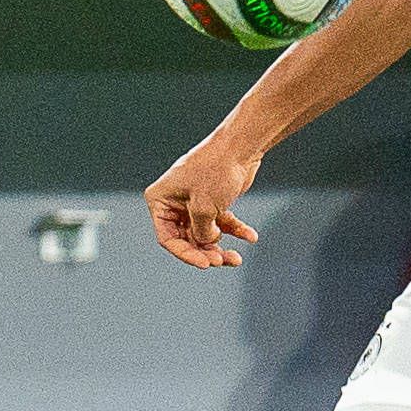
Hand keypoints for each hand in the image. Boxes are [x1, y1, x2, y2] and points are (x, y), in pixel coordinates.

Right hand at [145, 130, 265, 268]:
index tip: (206, 264)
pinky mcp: (213, 200)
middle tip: (222, 260)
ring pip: (205, 234)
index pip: (167, 238)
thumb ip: (201, 233)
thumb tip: (207, 242)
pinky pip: (221, 222)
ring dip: (220, 247)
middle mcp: (173, 202)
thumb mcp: (204, 208)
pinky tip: (250, 236)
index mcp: (160, 200)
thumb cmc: (216, 171)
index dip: (186, 254)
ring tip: (236, 259)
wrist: (241, 146)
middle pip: (187, 239)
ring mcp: (193, 202)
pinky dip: (235, 230)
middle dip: (205, 252)